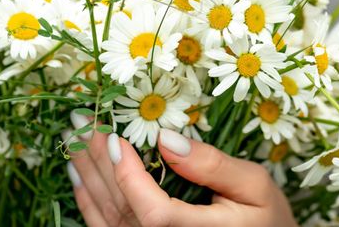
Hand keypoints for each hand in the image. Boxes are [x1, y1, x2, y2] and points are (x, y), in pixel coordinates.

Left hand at [67, 115, 297, 226]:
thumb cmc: (265, 217)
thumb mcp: (254, 186)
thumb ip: (213, 165)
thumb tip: (167, 138)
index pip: (154, 214)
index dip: (130, 178)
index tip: (116, 139)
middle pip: (123, 210)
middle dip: (99, 163)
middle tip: (82, 122)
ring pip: (111, 218)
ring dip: (89, 177)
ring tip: (73, 141)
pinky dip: (90, 203)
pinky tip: (79, 178)